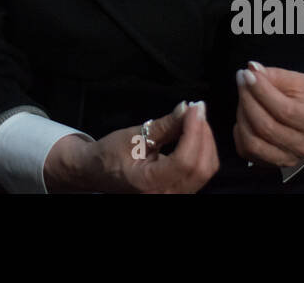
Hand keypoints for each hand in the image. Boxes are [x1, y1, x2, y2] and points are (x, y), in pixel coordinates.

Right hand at [43, 100, 218, 192]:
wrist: (97, 173)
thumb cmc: (109, 155)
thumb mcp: (132, 136)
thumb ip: (163, 126)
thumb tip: (187, 109)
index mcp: (148, 184)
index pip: (184, 161)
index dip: (194, 132)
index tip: (195, 108)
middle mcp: (165, 196)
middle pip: (201, 168)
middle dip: (203, 135)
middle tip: (197, 109)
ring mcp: (175, 196)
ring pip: (205, 170)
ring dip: (206, 141)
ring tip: (196, 118)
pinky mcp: (181, 191)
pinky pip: (201, 172)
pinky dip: (202, 150)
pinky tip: (195, 133)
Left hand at [233, 61, 303, 167]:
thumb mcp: (297, 80)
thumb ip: (274, 75)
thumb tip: (252, 69)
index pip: (282, 109)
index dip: (260, 91)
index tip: (247, 74)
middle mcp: (302, 145)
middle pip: (265, 126)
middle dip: (247, 99)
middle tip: (241, 81)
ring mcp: (288, 157)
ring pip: (253, 141)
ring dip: (242, 116)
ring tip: (244, 98)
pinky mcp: (272, 163)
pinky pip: (246, 150)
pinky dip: (240, 132)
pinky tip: (244, 116)